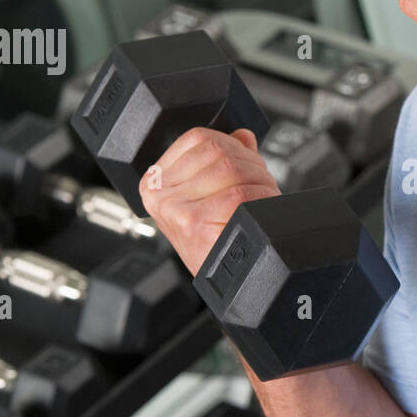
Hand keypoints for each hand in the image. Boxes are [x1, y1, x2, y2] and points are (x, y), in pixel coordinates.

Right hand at [138, 126, 280, 275]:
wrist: (224, 281)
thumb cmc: (214, 242)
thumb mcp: (209, 195)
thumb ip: (224, 159)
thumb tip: (242, 134)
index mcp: (155, 180)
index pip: (198, 138)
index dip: (233, 144)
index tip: (245, 160)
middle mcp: (159, 193)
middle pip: (219, 151)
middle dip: (251, 163)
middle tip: (260, 183)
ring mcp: (174, 208)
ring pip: (232, 168)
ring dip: (260, 180)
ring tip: (261, 196)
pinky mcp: (193, 222)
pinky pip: (239, 194)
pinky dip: (261, 197)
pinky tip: (259, 210)